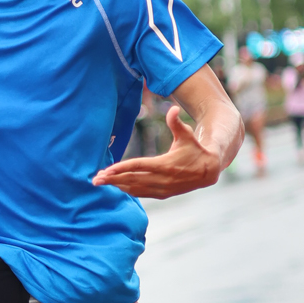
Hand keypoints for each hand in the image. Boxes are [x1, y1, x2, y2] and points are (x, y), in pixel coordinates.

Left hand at [92, 105, 226, 199]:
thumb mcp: (187, 135)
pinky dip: (128, 191)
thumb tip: (173, 108)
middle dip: (112, 180)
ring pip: (135, 189)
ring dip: (117, 186)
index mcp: (165, 165)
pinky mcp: (163, 194)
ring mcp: (162, 189)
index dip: (120, 169)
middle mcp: (162, 180)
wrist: (208, 170)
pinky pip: (142, 194)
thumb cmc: (195, 149)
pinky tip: (118, 187)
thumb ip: (176, 123)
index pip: (138, 167)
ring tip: (102, 183)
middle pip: (132, 180)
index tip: (106, 170)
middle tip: (95, 180)